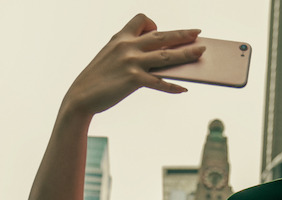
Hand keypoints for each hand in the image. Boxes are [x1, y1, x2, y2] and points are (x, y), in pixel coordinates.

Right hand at [63, 13, 204, 116]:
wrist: (80, 97)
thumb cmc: (96, 80)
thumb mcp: (109, 57)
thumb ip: (127, 51)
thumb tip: (150, 56)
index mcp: (120, 38)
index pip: (142, 20)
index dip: (153, 25)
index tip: (158, 32)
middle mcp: (127, 46)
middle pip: (162, 35)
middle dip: (182, 34)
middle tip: (198, 33)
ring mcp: (131, 62)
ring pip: (166, 55)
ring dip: (186, 54)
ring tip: (201, 53)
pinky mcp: (133, 80)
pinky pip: (159, 82)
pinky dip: (172, 86)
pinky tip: (183, 89)